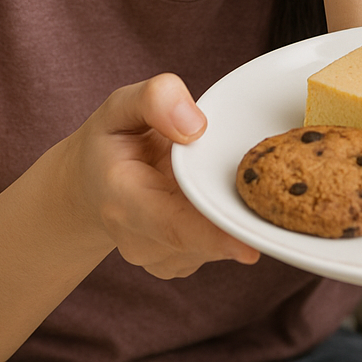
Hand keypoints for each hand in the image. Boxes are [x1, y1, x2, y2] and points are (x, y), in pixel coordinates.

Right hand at [61, 74, 258, 277]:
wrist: (90, 184)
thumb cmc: (112, 141)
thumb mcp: (121, 106)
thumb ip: (154, 100)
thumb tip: (196, 125)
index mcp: (122, 198)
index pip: (172, 226)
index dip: (214, 237)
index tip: (250, 247)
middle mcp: (138, 239)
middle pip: (204, 239)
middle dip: (238, 217)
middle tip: (272, 192)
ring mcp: (158, 257)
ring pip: (216, 244)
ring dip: (232, 214)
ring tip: (224, 177)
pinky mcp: (178, 263)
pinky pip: (216, 247)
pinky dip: (226, 223)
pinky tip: (213, 195)